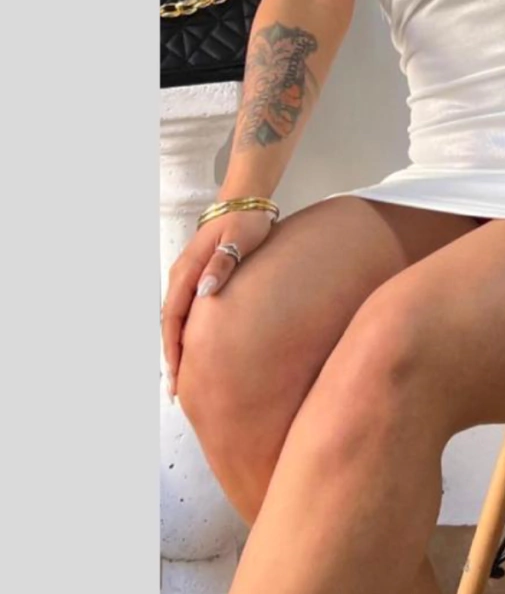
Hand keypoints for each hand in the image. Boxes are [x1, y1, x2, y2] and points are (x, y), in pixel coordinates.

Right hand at [160, 209, 274, 398]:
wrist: (245, 203)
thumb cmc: (244, 221)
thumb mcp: (238, 240)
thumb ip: (223, 263)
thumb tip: (206, 291)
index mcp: (187, 270)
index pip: (173, 318)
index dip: (172, 348)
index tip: (176, 375)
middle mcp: (182, 276)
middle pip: (170, 324)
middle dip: (172, 357)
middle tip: (176, 390)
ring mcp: (188, 277)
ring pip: (176, 320)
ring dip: (177, 347)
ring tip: (182, 377)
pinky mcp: (198, 278)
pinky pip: (186, 312)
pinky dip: (185, 333)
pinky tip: (194, 349)